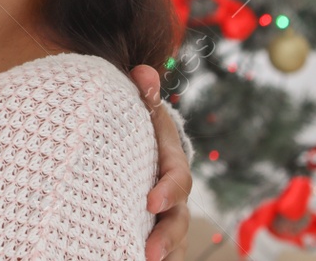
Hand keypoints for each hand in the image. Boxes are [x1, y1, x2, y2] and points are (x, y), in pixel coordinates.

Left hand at [129, 65, 191, 260]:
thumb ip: (144, 92)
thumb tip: (143, 72)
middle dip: (166, 238)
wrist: (137, 145)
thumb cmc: (139, 125)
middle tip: (149, 253)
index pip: (177, 180)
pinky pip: (157, 250)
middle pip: (177, 221)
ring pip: (172, 241)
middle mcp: (173, 196)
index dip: (167, 191)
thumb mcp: (143, 108)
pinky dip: (147, 258)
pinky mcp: (151, 230)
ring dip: (162, 254)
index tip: (150, 202)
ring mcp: (164, 216)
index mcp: (172, 165)